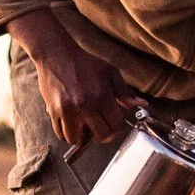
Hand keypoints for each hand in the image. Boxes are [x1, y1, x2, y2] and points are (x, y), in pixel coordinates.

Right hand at [7, 8, 143, 147]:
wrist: (57, 55)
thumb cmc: (85, 63)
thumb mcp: (110, 72)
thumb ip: (125, 92)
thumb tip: (141, 104)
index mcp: (102, 96)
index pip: (115, 124)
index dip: (116, 126)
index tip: (112, 121)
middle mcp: (86, 105)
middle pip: (100, 135)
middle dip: (102, 134)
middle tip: (99, 127)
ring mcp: (68, 110)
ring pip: (76, 139)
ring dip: (81, 137)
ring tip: (82, 126)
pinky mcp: (53, 111)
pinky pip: (60, 134)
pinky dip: (66, 133)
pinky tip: (70, 124)